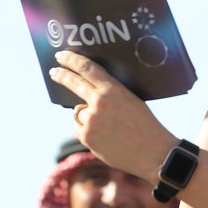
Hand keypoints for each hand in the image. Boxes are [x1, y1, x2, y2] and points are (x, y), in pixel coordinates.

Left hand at [49, 50, 175, 182]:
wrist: (153, 152)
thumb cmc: (146, 125)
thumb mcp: (132, 101)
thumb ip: (110, 95)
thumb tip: (88, 95)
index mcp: (113, 90)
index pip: (87, 69)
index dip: (72, 60)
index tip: (62, 55)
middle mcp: (99, 103)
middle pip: (74, 83)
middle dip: (62, 76)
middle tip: (54, 72)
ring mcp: (91, 121)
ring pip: (79, 112)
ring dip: (87, 116)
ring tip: (109, 127)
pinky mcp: (86, 137)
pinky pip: (81, 129)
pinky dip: (89, 131)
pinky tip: (107, 137)